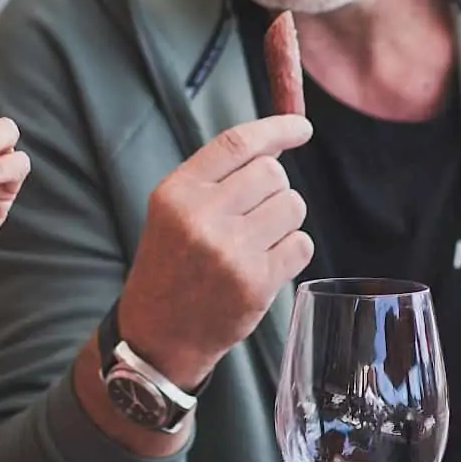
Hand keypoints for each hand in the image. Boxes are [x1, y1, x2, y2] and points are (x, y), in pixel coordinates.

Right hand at [117, 115, 314, 389]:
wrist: (159, 333)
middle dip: (274, 189)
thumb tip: (277, 142)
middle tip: (254, 214)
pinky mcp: (256, 283)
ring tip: (255, 241)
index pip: (237, 143)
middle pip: (273, 174)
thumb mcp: (174, 210)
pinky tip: (264, 264)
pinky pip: (301, 244)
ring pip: (293, 206)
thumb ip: (218, 175)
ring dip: (284, 220)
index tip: (302, 128)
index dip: (277, 129)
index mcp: (176, 192)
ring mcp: (230, 252)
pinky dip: (291, 251)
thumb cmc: (172, 264)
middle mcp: (201, 217)